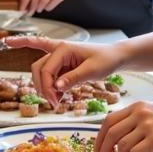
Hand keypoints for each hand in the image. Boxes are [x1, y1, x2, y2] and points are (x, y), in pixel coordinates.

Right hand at [10, 35, 124, 106]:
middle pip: (38, 68)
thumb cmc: (106, 59)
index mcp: (63, 48)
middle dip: (42, 86)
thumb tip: (56, 87)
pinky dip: (46, 82)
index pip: (47, 69)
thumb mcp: (91, 70)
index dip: (47, 87)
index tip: (54, 101)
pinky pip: (47, 70)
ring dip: (43, 85)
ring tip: (55, 99)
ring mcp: (58, 56)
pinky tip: (52, 93)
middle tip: (53, 102)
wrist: (114, 57)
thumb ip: (73, 78)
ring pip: (40, 70)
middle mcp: (58, 50)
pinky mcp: (61, 63)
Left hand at [94, 102, 152, 151]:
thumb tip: (119, 138)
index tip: (97, 148)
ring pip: (122, 145)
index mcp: (136, 107)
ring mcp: (147, 126)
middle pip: (111, 132)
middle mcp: (139, 113)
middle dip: (102, 149)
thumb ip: (136, 121)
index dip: (100, 136)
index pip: (109, 120)